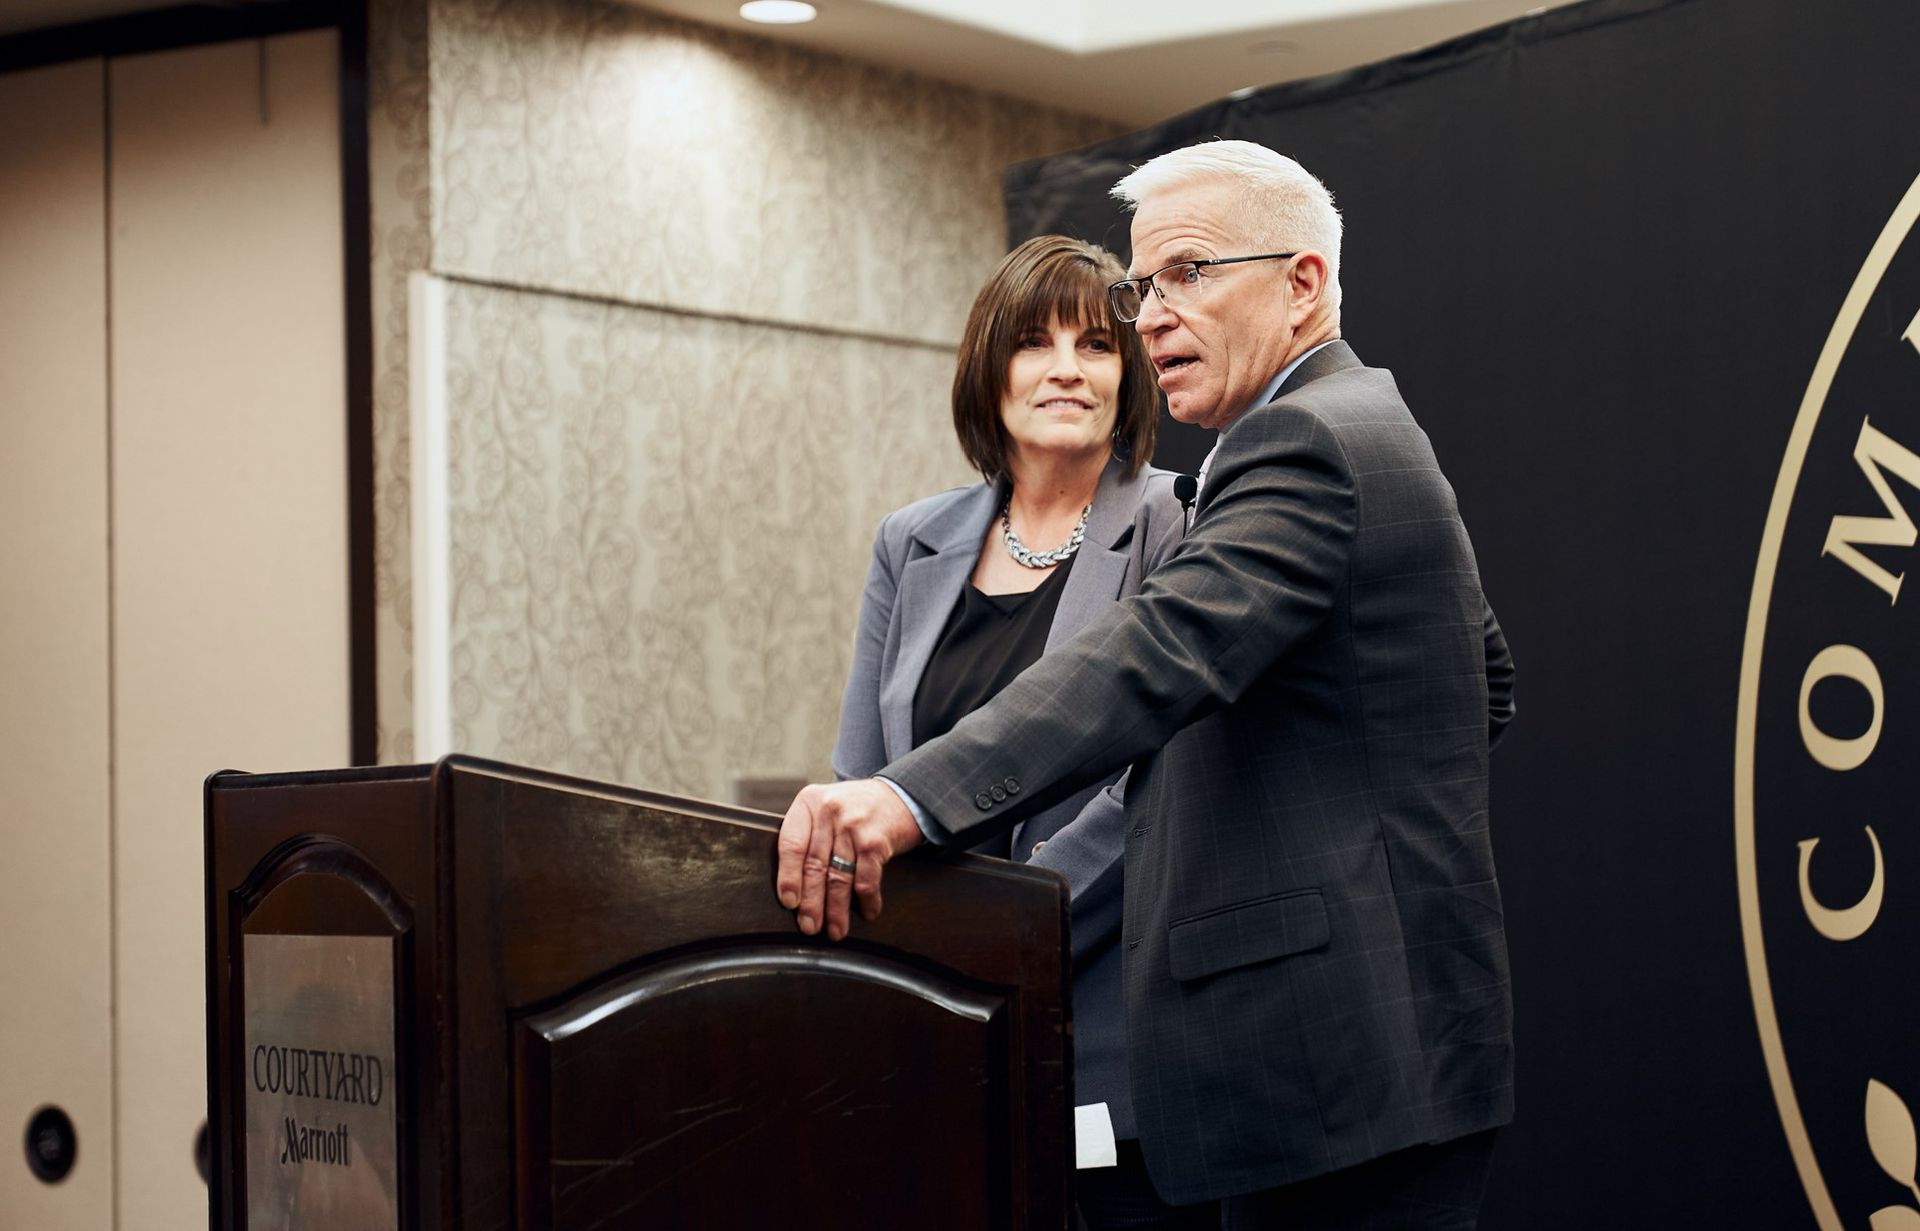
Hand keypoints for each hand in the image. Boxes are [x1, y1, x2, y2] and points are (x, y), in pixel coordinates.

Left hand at [774, 779, 922, 939]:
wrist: (899, 795)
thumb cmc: (856, 809)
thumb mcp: (825, 809)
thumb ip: (807, 835)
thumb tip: (791, 886)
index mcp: (809, 803)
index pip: (790, 845)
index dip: (787, 877)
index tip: (789, 902)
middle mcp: (829, 811)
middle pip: (814, 866)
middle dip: (811, 902)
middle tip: (809, 926)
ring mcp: (853, 825)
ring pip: (839, 877)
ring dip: (836, 909)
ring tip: (835, 929)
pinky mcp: (875, 840)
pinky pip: (866, 879)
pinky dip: (868, 899)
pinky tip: (868, 912)